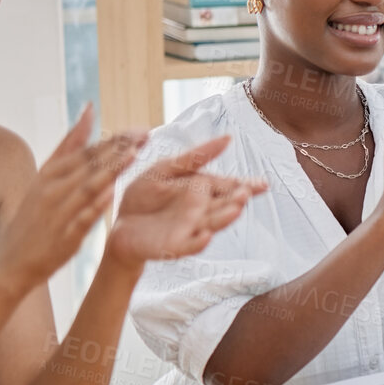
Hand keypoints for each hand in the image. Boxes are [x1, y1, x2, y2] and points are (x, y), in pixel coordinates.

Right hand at [0, 105, 144, 290]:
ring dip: (111, 169)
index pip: (84, 151)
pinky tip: (111, 193)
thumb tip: (89, 110)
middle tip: (144, 134)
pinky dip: (96, 204)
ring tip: (134, 154)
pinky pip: (82, 218)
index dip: (112, 140)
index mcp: (48, 173)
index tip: (136, 130)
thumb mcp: (46, 176)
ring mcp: (57, 212)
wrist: (11, 259)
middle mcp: (51, 189)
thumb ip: (69, 146)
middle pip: (88, 164)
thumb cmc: (34, 216)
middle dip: (118, 148)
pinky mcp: (64, 236)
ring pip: (87, 186)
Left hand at [107, 135, 266, 266]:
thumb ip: (196, 156)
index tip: (263, 184)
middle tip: (245, 193)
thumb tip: (228, 138)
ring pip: (213, 224)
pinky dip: (198, 242)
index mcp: (202, 190)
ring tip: (236, 209)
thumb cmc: (145, 196)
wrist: (120, 223)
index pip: (229, 186)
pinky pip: (190, 245)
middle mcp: (202, 211)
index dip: (247, 186)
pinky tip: (205, 235)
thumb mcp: (167, 168)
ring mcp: (190, 229)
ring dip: (224, 218)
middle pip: (224, 205)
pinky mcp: (175, 246)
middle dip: (237, 200)